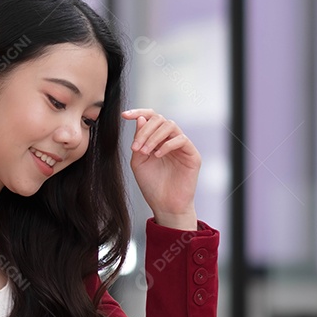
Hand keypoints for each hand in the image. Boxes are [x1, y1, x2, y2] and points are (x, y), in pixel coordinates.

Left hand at [121, 108, 199, 229]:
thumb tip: (140, 118)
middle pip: (159, 119)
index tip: (124, 115)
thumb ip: (139, 140)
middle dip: (144, 130)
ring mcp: (182, 146)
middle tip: (136, 147)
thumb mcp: (138, 161)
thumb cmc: (151, 185)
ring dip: (154, 136)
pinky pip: (181, 139)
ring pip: (170, 126)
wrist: (164, 205)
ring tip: (145, 151)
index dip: (138, 112)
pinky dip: (167, 145)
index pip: (150, 118)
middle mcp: (170, 139)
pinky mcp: (192, 154)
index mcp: (157, 139)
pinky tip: (157, 155)